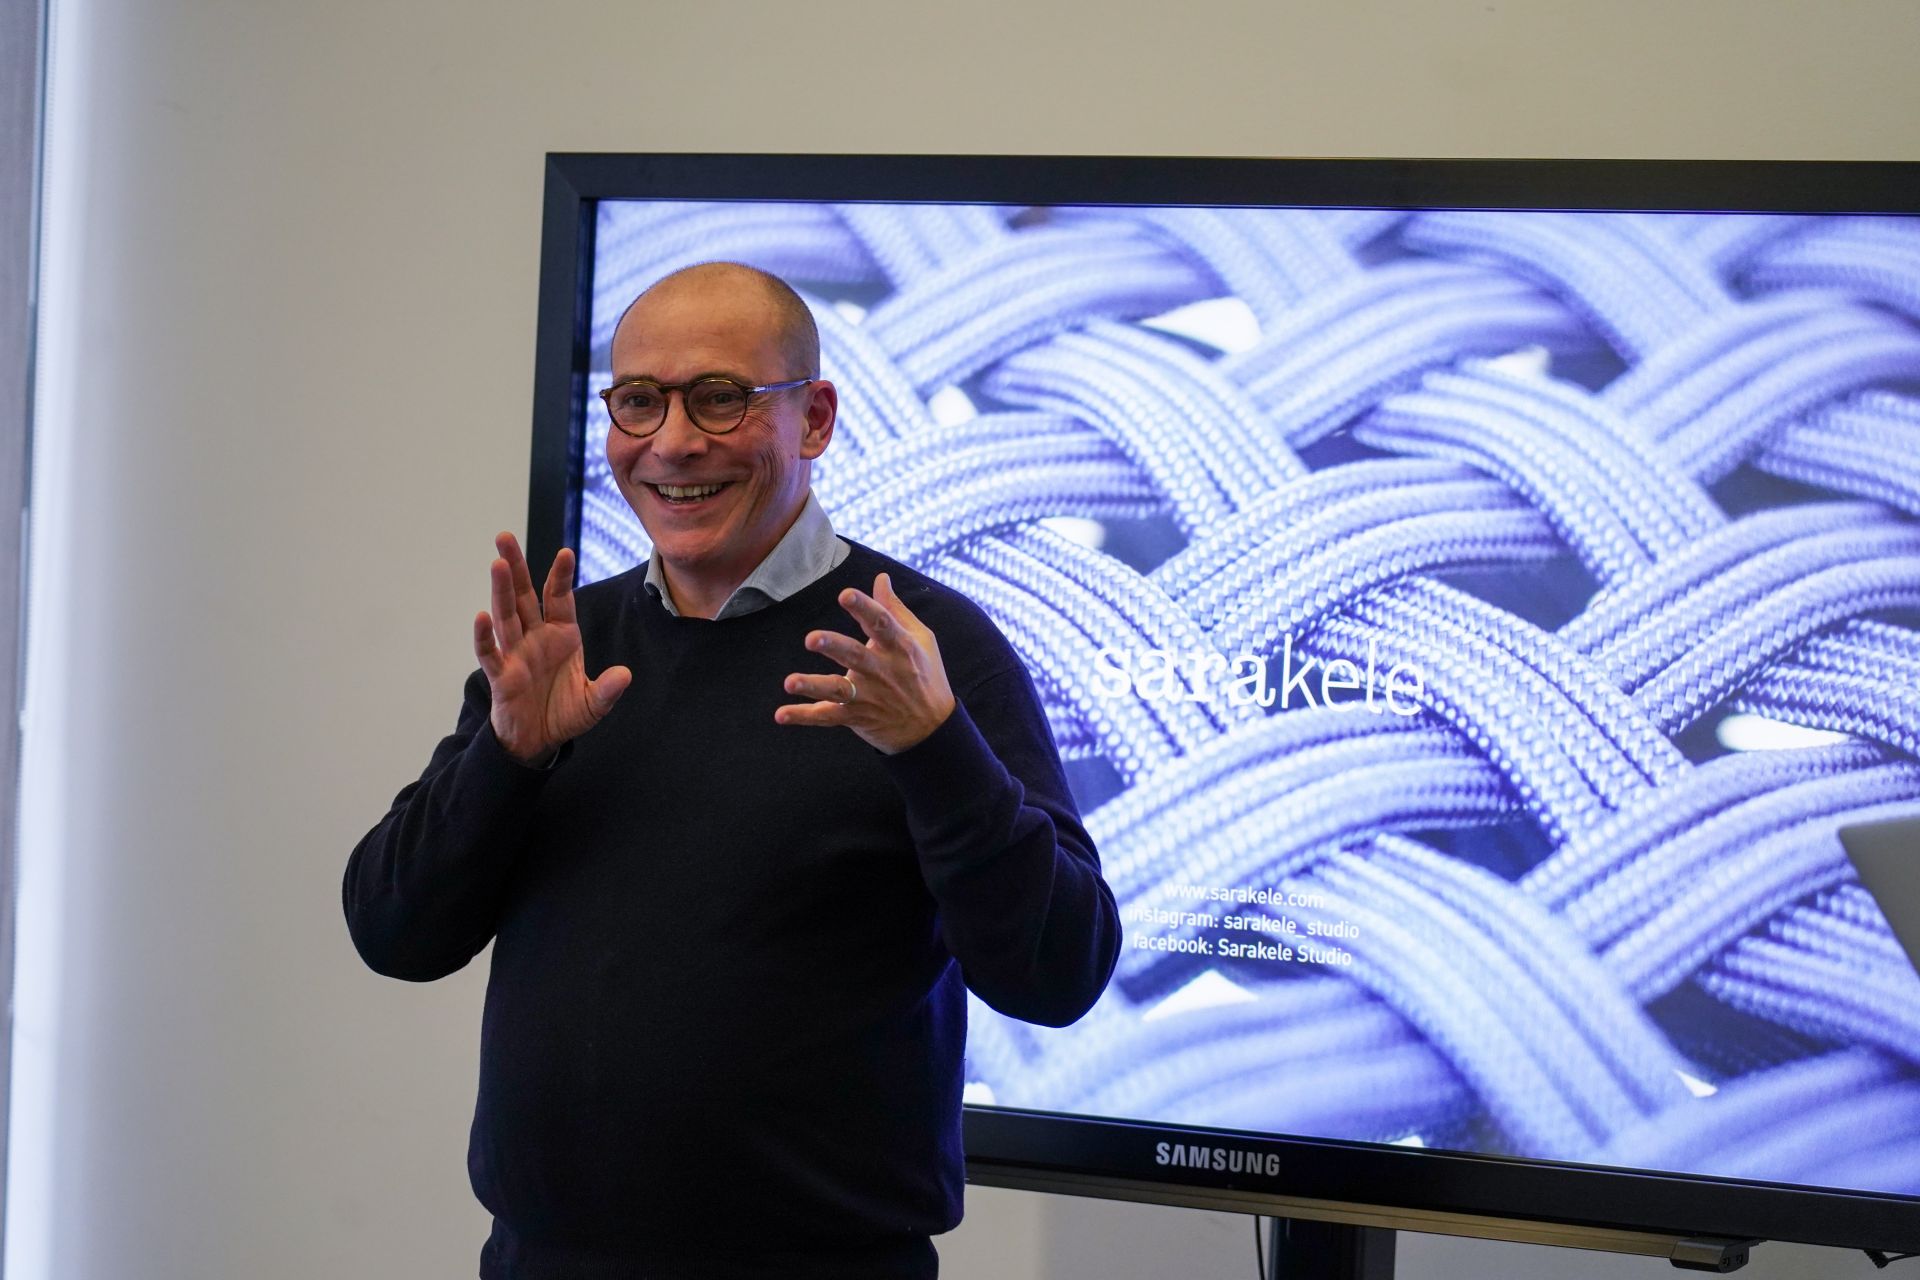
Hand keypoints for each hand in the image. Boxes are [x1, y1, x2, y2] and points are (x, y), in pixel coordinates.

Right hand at [473, 533, 630, 765]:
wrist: (538, 741)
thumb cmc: (563, 714)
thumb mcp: (593, 704)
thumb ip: (607, 690)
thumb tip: (624, 675)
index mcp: (561, 636)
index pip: (559, 599)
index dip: (561, 577)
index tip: (566, 553)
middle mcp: (536, 638)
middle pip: (524, 596)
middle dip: (517, 567)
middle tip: (504, 537)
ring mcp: (516, 654)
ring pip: (506, 616)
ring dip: (501, 590)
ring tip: (498, 563)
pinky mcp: (501, 675)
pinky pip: (491, 652)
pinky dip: (485, 636)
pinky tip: (481, 616)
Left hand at [775, 572, 955, 754]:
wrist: (933, 730)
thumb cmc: (925, 675)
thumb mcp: (921, 639)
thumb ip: (895, 609)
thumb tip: (880, 578)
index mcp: (899, 647)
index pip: (881, 623)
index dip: (864, 608)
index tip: (845, 595)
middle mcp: (882, 671)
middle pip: (855, 656)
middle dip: (834, 647)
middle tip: (811, 639)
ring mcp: (868, 696)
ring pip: (838, 690)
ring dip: (813, 686)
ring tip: (790, 682)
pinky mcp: (856, 717)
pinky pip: (827, 717)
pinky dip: (804, 717)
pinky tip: (780, 715)